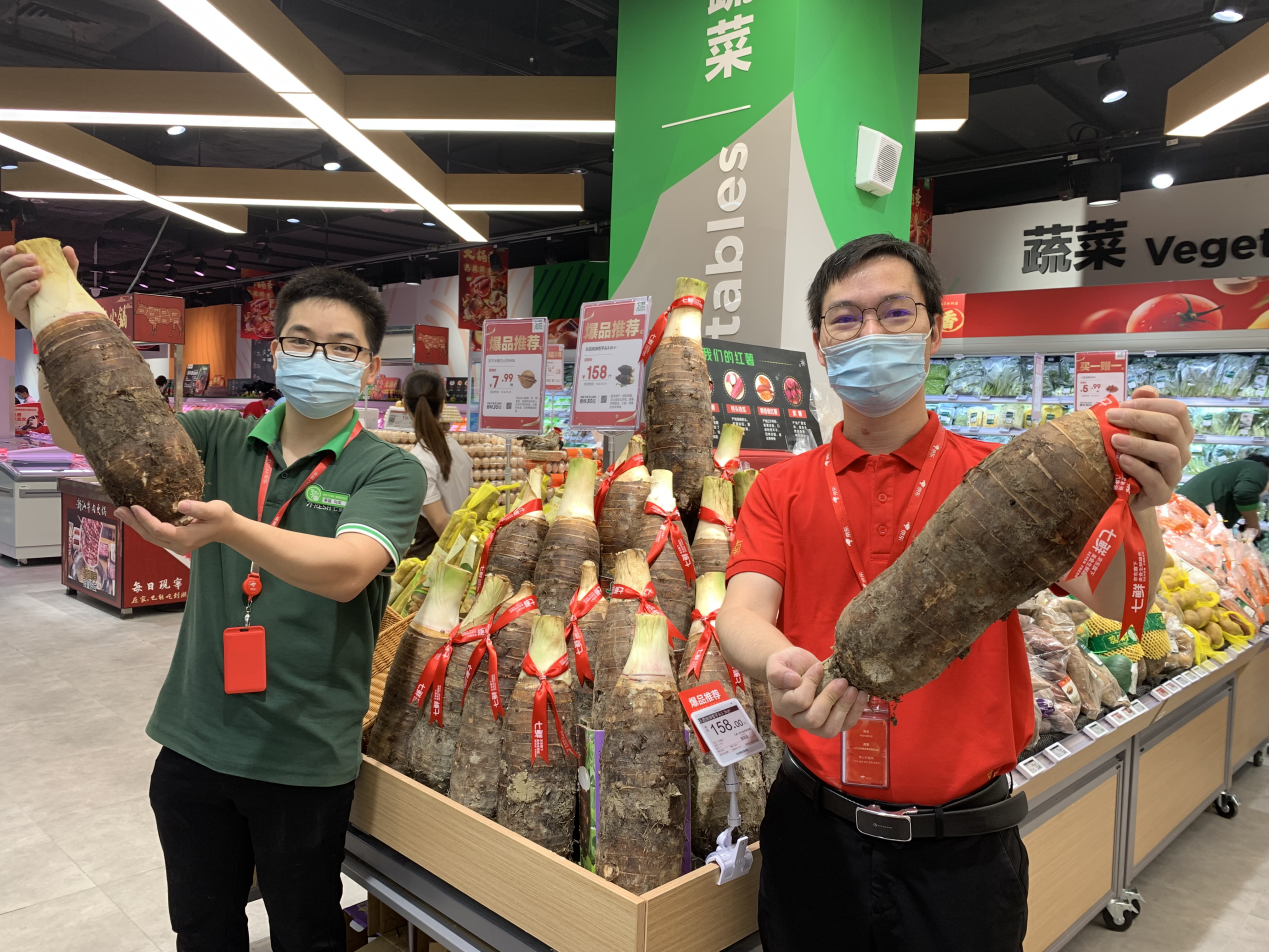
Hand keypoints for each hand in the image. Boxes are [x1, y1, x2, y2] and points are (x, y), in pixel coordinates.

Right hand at [0, 244, 78, 327]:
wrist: (60, 321)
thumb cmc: (58, 297)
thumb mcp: (64, 279)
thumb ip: (66, 264)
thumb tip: (67, 249)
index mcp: (18, 275)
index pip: (5, 262)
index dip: (5, 254)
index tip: (14, 248)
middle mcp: (11, 286)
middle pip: (6, 270)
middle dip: (18, 262)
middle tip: (33, 258)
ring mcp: (12, 298)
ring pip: (10, 283)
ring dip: (24, 274)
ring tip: (39, 271)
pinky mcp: (15, 310)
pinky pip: (16, 298)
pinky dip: (25, 290)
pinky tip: (36, 285)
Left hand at [115, 499, 237, 554]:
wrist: (227, 529)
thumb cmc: (222, 517)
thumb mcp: (216, 510)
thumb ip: (199, 508)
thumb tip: (180, 504)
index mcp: (185, 538)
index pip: (160, 530)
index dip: (146, 519)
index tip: (135, 506)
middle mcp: (177, 545)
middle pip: (150, 536)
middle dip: (133, 523)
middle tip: (118, 509)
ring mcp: (175, 546)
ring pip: (150, 537)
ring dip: (135, 525)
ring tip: (121, 512)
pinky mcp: (173, 542)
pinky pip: (154, 535)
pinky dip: (143, 526)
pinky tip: (135, 517)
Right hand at [766, 645, 869, 737]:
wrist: (797, 668)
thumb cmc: (788, 664)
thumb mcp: (777, 662)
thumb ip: (778, 672)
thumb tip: (793, 681)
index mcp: (783, 705)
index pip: (799, 701)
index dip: (811, 684)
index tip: (819, 667)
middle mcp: (797, 720)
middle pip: (814, 720)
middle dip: (831, 699)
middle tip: (842, 681)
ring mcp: (814, 725)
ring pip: (830, 729)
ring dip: (845, 709)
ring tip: (854, 690)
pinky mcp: (830, 723)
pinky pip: (844, 726)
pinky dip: (855, 712)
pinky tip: (862, 696)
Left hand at [1106, 386, 1193, 510]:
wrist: (1122, 492)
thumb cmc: (1129, 455)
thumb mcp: (1131, 430)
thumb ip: (1140, 408)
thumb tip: (1145, 390)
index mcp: (1179, 433)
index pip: (1177, 410)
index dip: (1150, 404)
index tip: (1122, 405)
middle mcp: (1182, 452)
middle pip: (1172, 427)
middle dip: (1140, 418)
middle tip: (1112, 417)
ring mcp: (1174, 474)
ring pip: (1169, 453)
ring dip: (1140, 443)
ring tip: (1115, 440)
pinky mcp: (1162, 494)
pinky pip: (1156, 480)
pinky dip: (1138, 468)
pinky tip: (1122, 460)